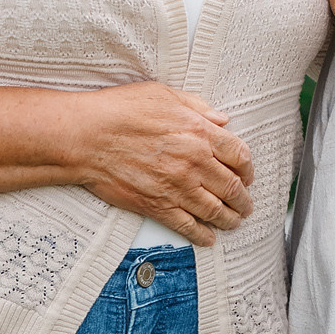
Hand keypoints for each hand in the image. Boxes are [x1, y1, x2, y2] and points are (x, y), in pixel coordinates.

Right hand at [66, 81, 254, 245]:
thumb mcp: (165, 95)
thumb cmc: (119, 111)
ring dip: (229, 219)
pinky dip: (202, 235)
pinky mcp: (156, 206)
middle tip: (246, 205)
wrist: (86, 137)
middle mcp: (194, 162)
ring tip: (234, 222)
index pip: (239, 155)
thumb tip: (223, 119)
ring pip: (215, 210)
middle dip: (243, 199)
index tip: (248, 175)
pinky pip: (187, 226)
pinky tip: (208, 238)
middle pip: (232, 187)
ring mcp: (177, 187)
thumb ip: (198, 108)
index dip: (248, 168)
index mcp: (199, 133)